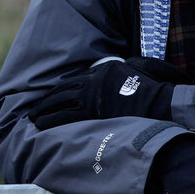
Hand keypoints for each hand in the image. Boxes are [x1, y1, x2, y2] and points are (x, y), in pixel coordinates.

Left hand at [28, 56, 186, 128]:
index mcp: (102, 71)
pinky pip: (68, 117)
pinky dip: (53, 121)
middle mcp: (94, 82)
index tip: (48, 98)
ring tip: (34, 119)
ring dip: (45, 112)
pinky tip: (44, 126)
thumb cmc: (153, 87)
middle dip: (46, 102)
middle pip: (63, 92)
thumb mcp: (139, 67)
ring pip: (61, 104)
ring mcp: (93, 97)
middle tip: (33, 110)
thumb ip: (124, 68)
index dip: (57, 91)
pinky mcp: (94, 112)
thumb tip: (120, 71)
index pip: (73, 81)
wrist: (160, 102)